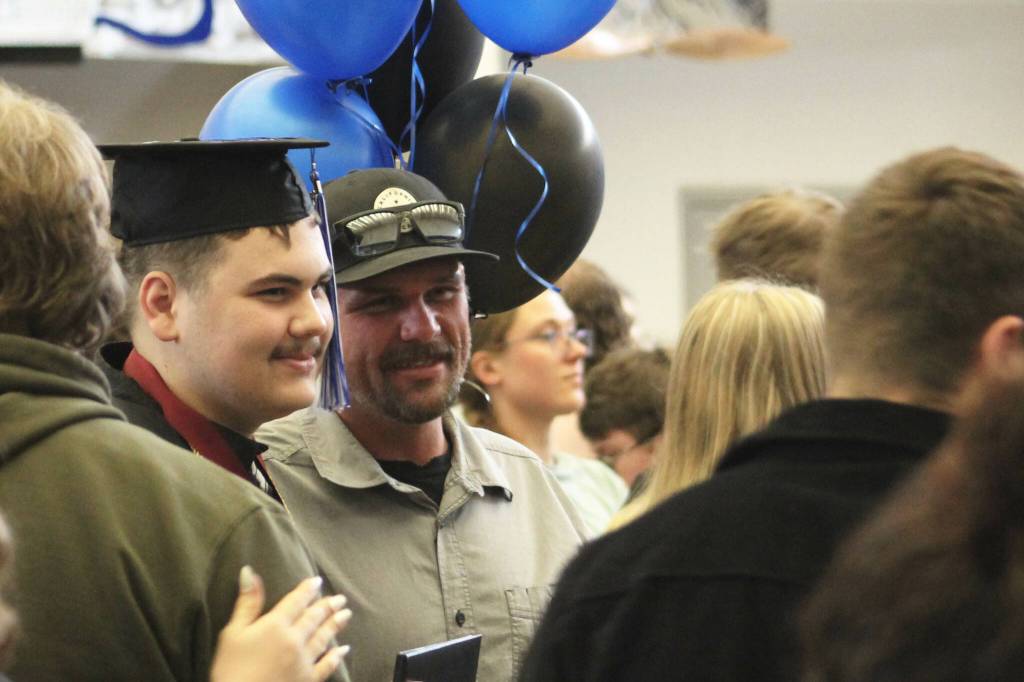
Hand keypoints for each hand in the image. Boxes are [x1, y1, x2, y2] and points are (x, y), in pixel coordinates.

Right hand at [210, 566, 351, 681]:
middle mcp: (294, 639)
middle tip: (340, 598)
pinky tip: (343, 650)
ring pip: (324, 638)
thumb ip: (247, 603)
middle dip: (327, 606)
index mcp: (276, 625)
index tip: (317, 581)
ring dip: (336, 625)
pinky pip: (326, 666)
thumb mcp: (232, 633)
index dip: (307, 590)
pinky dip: (336, 656)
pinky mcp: (308, 680)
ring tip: (346, 614)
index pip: (296, 601)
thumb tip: (250, 571)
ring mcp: (304, 661)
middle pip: (314, 618)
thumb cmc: (230, 670)